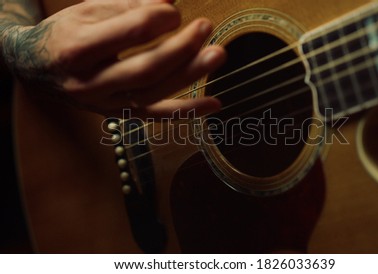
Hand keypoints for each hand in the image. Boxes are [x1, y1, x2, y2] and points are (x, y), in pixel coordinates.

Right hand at [3, 0, 225, 117]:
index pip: (129, 33)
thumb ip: (130, 5)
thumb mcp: (89, 10)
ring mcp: (107, 104)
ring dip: (191, 75)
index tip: (174, 11)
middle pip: (146, 69)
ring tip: (217, 54)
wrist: (37, 69)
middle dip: (181, 48)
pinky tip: (214, 103)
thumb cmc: (65, 34)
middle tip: (205, 27)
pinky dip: (188, 111)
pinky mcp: (121, 114)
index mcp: (78, 49)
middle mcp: (91, 82)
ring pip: (156, 94)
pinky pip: (158, 116)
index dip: (159, 18)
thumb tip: (170, 1)